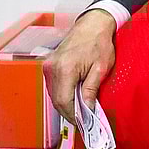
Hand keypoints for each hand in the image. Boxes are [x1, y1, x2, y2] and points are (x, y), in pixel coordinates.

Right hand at [42, 9, 115, 124]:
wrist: (92, 24)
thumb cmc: (99, 43)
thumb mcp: (101, 68)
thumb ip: (91, 89)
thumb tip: (88, 109)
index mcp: (65, 69)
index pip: (64, 101)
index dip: (73, 115)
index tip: (83, 123)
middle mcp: (51, 68)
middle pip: (56, 99)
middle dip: (70, 112)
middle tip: (84, 121)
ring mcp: (48, 66)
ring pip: (54, 94)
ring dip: (66, 103)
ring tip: (81, 111)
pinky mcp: (49, 64)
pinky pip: (54, 85)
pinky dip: (63, 94)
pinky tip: (75, 97)